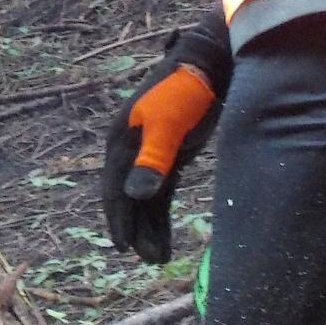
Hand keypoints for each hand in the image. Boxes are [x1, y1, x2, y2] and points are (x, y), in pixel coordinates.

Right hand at [102, 24, 226, 263]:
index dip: (118, 217)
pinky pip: (161, 191)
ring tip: (160, 257)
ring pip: (145, 198)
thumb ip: (152, 160)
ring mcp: (150, 152)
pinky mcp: (171, 155)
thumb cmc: (186, 92)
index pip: (115, 186)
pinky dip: (162, 214)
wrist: (210, 65)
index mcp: (121, 140)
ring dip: (150, 226)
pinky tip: (165, 235)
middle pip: (129, 197)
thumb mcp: (168, 126)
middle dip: (137, 229)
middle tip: (150, 260)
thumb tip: (135, 196)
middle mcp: (130, 149)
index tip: (124, 247)